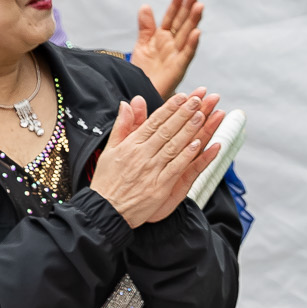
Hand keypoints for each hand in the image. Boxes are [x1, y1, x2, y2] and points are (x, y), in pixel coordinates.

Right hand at [90, 89, 224, 227]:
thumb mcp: (109, 149)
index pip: (153, 122)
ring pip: (173, 146)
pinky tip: (198, 144)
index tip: (183, 96)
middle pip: (166, 130)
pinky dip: (187, 155)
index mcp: (130, 145)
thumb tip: (128, 102)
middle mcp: (141, 155)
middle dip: (183, 113)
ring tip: (202, 115)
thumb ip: (123, 126)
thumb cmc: (107, 181)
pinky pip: (176, 168)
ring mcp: (151, 170)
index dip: (170, 108)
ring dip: (189, 130)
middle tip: (198, 99)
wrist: (104, 210)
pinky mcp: (159, 186)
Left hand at [133, 0, 203, 97]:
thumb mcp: (142, 45)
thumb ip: (146, 26)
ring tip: (199, 6)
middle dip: (189, 8)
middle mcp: (173, 44)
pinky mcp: (179, 68)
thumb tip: (146, 5)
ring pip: (187, 35)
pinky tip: (197, 32)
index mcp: (163, 37)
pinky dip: (192, 44)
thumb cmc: (144, 72)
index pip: (171, 17)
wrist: (143, 93)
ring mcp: (177, 55)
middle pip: (182, 23)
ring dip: (194, 21)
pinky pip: (187, 54)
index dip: (176, 4)